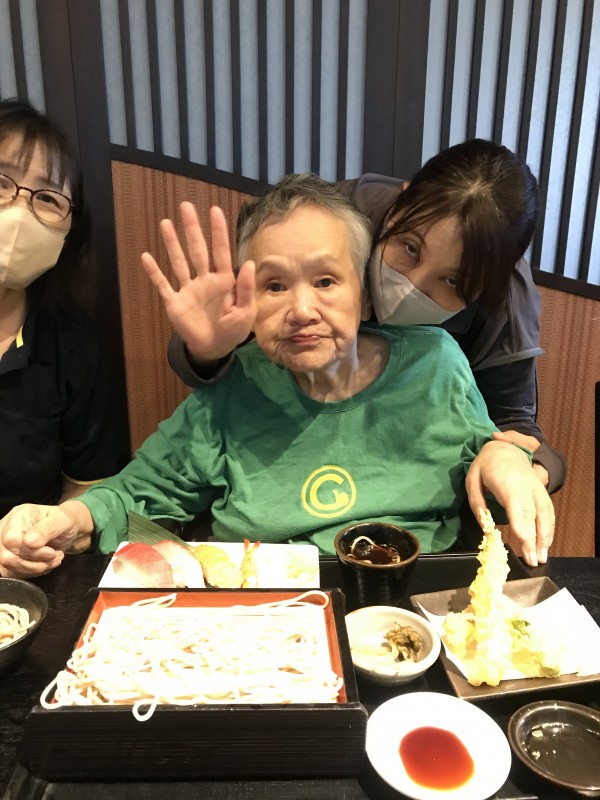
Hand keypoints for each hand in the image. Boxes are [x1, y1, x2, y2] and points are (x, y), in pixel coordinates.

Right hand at [0, 501, 92, 578]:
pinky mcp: (8, 559)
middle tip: (54, 555)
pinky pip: (14, 573)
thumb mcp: (61, 520)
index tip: (51, 552)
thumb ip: (45, 529)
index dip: (31, 551)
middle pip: (8, 557)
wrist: (66, 530)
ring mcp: (5, 545)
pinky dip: (33, 572)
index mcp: (18, 516)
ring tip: (53, 559)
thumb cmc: (63, 522)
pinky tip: (45, 563)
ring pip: (10, 568)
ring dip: (37, 568)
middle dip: (36, 562)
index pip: (11, 540)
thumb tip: (28, 542)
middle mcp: (6, 530)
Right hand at [141, 203, 256, 361]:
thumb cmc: (233, 329)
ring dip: (172, 243)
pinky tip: (146, 257)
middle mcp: (204, 279)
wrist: (214, 348)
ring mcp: (188, 289)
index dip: (218, 231)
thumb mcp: (245, 312)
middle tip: (186, 206)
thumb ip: (245, 288)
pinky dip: (154, 272)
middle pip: (197, 250)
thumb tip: (248, 263)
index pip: (221, 251)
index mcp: (223, 280)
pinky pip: (163, 285)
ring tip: (166, 223)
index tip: (215, 210)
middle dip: (192, 229)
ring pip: (179, 262)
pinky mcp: (175, 302)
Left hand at [466, 441, 554, 566]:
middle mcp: (527, 486)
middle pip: (534, 513)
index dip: (523, 526)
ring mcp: (537, 488)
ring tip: (542, 557)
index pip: (518, 506)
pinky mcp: (542, 491)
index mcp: (507, 481)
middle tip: (534, 561)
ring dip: (545, 537)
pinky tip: (545, 544)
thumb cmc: (486, 466)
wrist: (506, 448)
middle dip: (535, 538)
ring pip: (546, 513)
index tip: (525, 545)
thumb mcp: (473, 480)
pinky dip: (549, 528)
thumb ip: (477, 503)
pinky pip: (549, 511)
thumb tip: (485, 527)